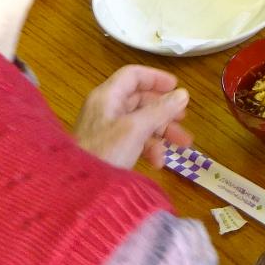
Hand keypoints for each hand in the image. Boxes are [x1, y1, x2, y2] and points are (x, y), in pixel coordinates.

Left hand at [75, 65, 192, 169]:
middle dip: (165, 111)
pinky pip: (133, 140)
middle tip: (184, 119)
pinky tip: (158, 162)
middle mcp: (106, 108)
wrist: (79, 189)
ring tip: (182, 145)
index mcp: (108, 96)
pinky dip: (148, 148)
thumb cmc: (106, 152)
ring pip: (140, 122)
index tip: (177, 89)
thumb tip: (183, 94)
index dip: (156, 79)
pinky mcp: (109, 148)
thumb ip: (160, 110)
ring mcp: (107, 129)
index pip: (133, 76)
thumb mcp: (136, 129)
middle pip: (140, 100)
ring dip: (161, 132)